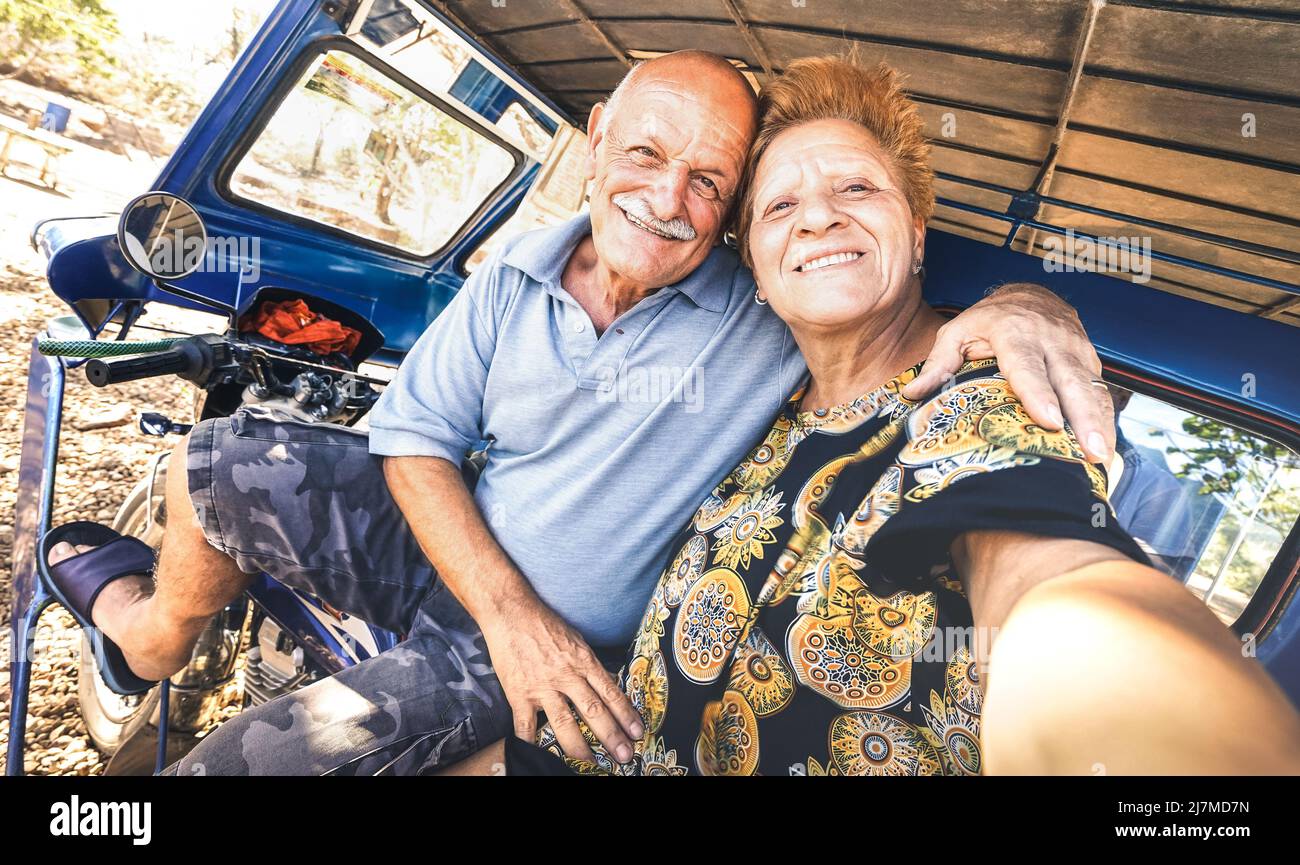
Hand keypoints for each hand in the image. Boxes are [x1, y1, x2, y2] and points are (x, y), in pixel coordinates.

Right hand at [482, 601, 643, 764]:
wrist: (510, 612)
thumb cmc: (544, 624)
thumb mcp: (576, 639)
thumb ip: (589, 664)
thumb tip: (606, 684)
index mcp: (583, 660)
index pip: (610, 692)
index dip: (626, 714)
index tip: (638, 732)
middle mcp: (566, 675)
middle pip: (594, 711)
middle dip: (612, 736)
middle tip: (625, 756)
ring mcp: (542, 687)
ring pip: (565, 723)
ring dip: (581, 748)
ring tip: (593, 764)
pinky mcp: (519, 694)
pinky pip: (526, 726)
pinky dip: (532, 744)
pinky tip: (540, 758)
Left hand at [902, 282, 1113, 462]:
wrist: (1030, 294)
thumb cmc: (989, 319)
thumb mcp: (957, 332)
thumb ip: (938, 363)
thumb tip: (912, 394)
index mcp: (1015, 332)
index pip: (1028, 366)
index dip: (1039, 393)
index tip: (1049, 420)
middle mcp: (1051, 340)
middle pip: (1071, 381)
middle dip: (1083, 417)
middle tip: (1090, 451)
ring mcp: (1076, 349)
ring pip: (1091, 387)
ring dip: (1100, 423)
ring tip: (1102, 456)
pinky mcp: (1091, 360)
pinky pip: (1100, 391)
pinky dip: (1106, 419)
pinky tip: (1105, 448)